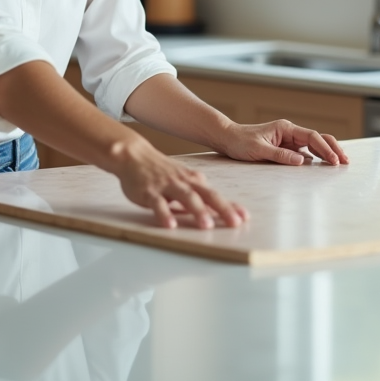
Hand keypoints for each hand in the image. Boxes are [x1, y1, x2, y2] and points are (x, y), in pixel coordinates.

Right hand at [110, 138, 247, 229]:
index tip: (245, 217)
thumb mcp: (183, 180)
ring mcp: (167, 185)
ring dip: (197, 211)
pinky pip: (158, 203)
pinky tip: (170, 225)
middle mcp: (184, 182)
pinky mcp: (149, 191)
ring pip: (186, 197)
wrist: (134, 155)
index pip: (216, 195)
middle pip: (208, 195)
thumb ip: (197, 195)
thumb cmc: (160, 171)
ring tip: (207, 225)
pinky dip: (165, 214)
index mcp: (194, 181)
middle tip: (235, 223)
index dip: (231, 206)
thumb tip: (214, 212)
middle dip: (223, 209)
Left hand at [214, 118, 349, 166]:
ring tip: (340, 163)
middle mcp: (290, 132)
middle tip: (346, 162)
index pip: (312, 137)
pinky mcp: (286, 148)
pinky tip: (324, 164)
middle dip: (333, 148)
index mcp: (286, 128)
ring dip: (327, 152)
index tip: (334, 161)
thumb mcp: (259, 150)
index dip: (325, 149)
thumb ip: (280, 155)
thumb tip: (303, 161)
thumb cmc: (240, 142)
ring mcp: (289, 140)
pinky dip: (317, 157)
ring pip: (314, 144)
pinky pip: (305, 151)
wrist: (228, 138)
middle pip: (318, 138)